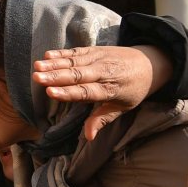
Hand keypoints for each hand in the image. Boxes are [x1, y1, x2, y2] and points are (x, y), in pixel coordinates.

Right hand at [32, 45, 172, 139]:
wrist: (151, 63)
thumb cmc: (134, 89)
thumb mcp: (123, 108)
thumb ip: (102, 119)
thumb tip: (88, 137)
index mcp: (111, 89)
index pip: (86, 92)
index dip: (68, 93)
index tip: (50, 93)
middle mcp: (104, 72)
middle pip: (77, 75)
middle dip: (55, 76)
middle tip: (36, 78)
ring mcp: (99, 58)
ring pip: (74, 61)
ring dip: (54, 63)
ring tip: (37, 66)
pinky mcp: (96, 50)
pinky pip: (77, 51)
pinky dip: (62, 53)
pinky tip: (48, 55)